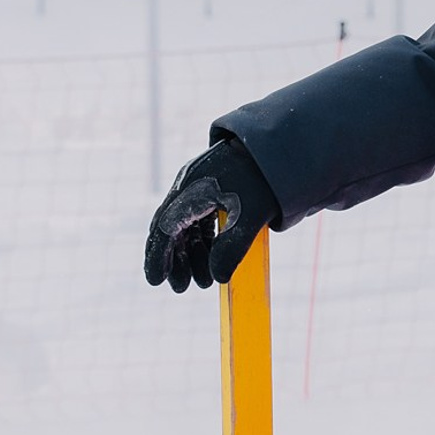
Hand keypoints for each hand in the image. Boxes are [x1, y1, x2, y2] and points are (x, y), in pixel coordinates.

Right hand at [143, 138, 279, 291]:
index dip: (158, 257)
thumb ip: (232, 247)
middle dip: (175, 261)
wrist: (278, 146)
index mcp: (190, 191)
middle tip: (183, 288)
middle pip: (170, 228)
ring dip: (191, 254)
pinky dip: (202, 240)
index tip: (156, 282)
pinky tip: (211, 257)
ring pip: (185, 225)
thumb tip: (217, 278)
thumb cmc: (263, 179)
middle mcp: (187, 186)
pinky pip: (198, 218)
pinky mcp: (211, 186)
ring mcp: (197, 185)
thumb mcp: (251, 215)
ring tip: (203, 281)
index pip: (165, 229)